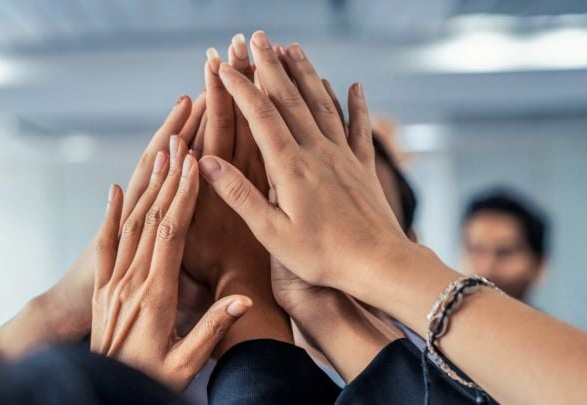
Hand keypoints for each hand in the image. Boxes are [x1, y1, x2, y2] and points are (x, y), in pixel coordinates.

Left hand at [90, 136, 250, 391]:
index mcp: (155, 296)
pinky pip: (106, 242)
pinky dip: (111, 212)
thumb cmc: (149, 379)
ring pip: (130, 222)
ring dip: (146, 184)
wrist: (105, 391)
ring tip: (160, 150)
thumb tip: (243, 300)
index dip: (183, 197)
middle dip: (169, 175)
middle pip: (150, 217)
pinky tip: (116, 187)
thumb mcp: (184, 364)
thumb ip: (211, 330)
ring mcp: (113, 281)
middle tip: (182, 138)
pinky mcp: (103, 286)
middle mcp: (130, 281)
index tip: (195, 164)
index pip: (170, 234)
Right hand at [198, 31, 410, 291]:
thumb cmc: (322, 257)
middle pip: (290, 99)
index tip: (223, 65)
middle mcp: (317, 153)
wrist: (379, 265)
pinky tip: (353, 86)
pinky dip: (356, 104)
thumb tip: (207, 161)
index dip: (240, 88)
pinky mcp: (363, 168)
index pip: (261, 116)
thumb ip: (239, 195)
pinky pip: (358, 128)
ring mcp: (343, 157)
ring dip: (306, 74)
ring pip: (322, 104)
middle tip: (258, 38)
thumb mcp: (271, 233)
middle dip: (271, 66)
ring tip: (293, 48)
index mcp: (290, 168)